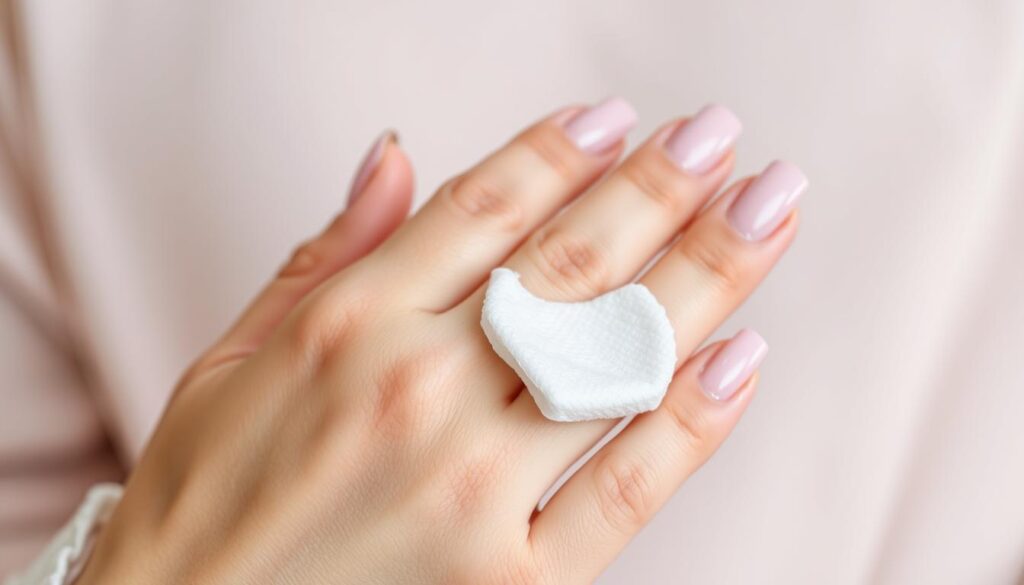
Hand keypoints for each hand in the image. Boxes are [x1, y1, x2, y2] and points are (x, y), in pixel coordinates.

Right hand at [78, 100, 800, 583]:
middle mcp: (415, 392)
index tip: (621, 120)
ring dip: (706, 273)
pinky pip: (626, 488)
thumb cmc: (203, 504)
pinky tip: (743, 355)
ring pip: (617, 358)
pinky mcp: (511, 581)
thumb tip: (396, 157)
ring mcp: (469, 488)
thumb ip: (324, 255)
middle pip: (569, 265)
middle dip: (658, 188)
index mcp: (345, 327)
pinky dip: (692, 421)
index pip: (483, 209)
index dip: (562, 152)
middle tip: (719, 137)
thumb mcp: (230, 358)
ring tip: (765, 210)